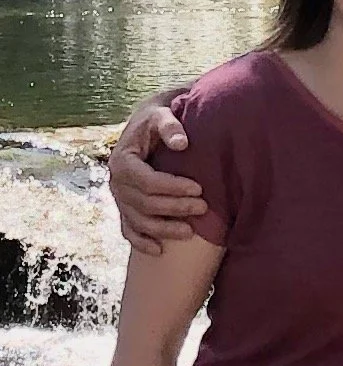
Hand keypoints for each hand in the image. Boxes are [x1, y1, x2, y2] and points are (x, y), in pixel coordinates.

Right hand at [108, 100, 206, 255]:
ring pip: (138, 221)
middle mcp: (116, 182)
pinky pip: (129, 229)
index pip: (147, 181)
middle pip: (144, 204)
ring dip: (163, 229)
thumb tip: (181, 144)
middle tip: (203, 208)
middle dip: (174, 208)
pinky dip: (141, 242)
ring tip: (189, 232)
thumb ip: (170, 126)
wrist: (148, 123)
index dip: (172, 188)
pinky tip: (159, 251)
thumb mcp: (162, 114)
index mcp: (122, 160)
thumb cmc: (159, 118)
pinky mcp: (126, 207)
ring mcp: (120, 197)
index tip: (199, 189)